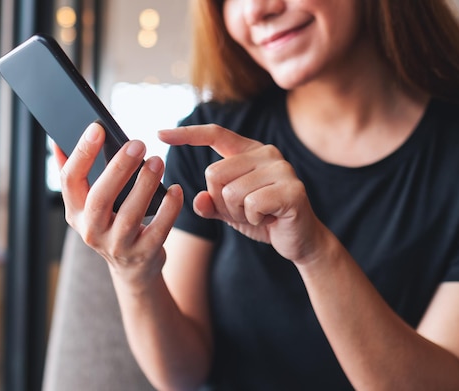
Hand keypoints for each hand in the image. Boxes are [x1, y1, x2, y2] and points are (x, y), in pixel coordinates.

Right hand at [56, 122, 182, 287]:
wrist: (131, 269)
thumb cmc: (110, 225)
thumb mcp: (87, 206)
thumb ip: (75, 176)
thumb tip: (58, 141)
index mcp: (75, 212)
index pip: (70, 180)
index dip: (82, 152)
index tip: (98, 127)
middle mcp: (91, 231)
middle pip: (100, 198)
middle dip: (119, 168)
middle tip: (138, 143)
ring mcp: (116, 246)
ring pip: (130, 215)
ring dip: (145, 184)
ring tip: (158, 160)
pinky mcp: (143, 254)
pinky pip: (158, 230)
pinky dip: (169, 209)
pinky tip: (176, 190)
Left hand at [158, 124, 328, 263]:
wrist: (299, 240)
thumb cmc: (263, 219)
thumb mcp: (230, 211)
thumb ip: (211, 203)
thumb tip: (195, 199)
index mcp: (250, 151)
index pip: (215, 134)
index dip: (187, 135)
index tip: (159, 133)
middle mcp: (267, 153)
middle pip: (214, 174)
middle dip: (221, 201)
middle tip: (245, 210)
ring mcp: (282, 169)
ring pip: (230, 192)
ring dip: (238, 213)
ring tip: (259, 214)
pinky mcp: (292, 189)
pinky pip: (250, 205)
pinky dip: (253, 219)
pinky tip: (269, 219)